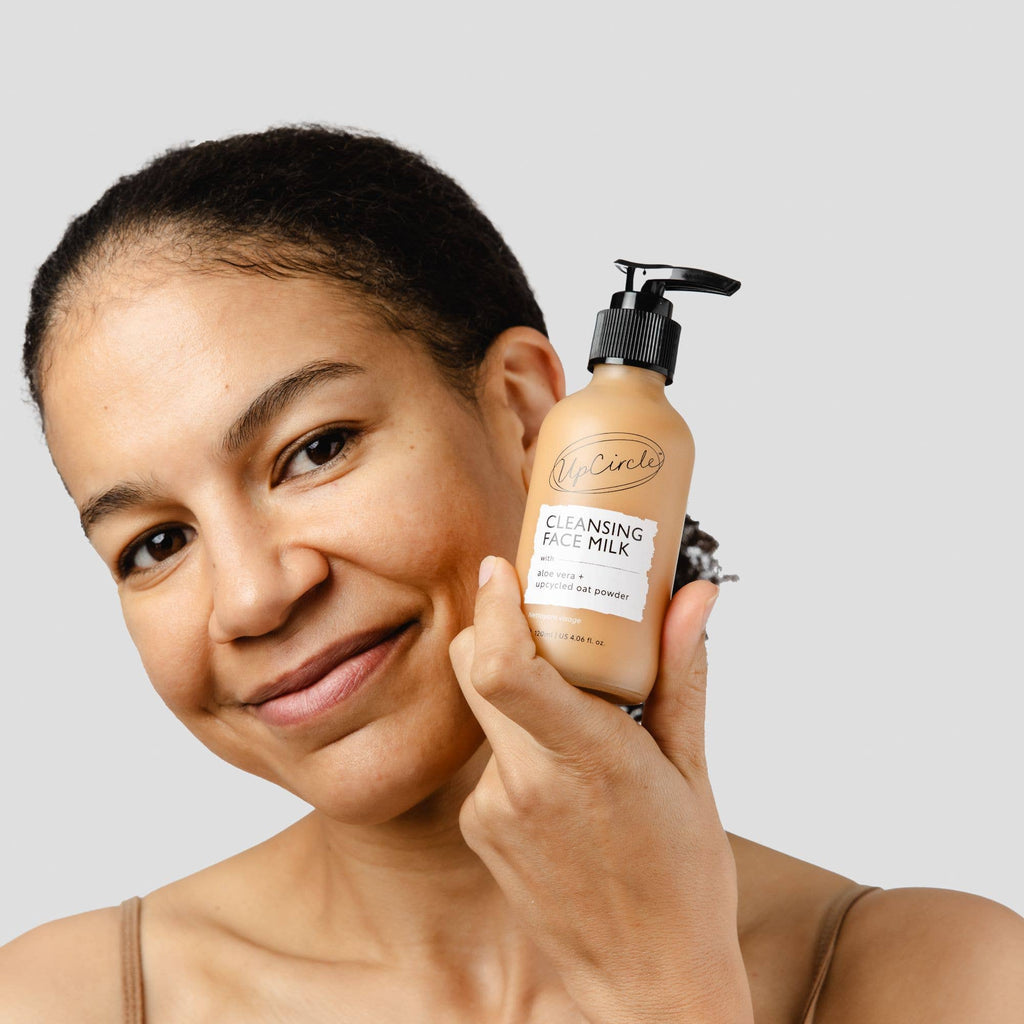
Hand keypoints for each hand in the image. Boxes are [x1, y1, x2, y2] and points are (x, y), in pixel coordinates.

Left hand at [448, 556, 753, 1023]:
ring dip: (519, 689)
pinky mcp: (478, 828)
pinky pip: (489, 755)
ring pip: (483, 708)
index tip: (503, 566)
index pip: (504, 667)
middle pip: (475, 667)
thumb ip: (682, 676)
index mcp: (588, 759)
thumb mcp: (693, 773)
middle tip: (547, 614)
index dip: (493, 607)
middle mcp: (526, 782)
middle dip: (502, 628)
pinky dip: (519, 741)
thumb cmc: (683, 880)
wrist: (645, 982)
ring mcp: (494, 809)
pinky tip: (566, 771)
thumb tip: (694, 597)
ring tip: (581, 710)